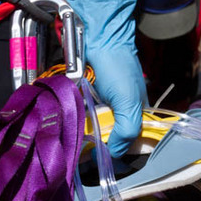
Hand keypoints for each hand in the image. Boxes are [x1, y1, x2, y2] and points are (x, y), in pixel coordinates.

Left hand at [65, 0, 146, 157]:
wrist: (98, 38)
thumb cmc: (117, 69)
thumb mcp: (128, 103)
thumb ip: (125, 131)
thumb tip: (111, 155)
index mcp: (134, 113)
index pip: (126, 142)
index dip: (115, 153)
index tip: (99, 163)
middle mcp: (116, 110)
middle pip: (105, 137)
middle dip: (94, 146)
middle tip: (81, 155)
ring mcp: (98, 103)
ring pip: (89, 128)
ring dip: (80, 135)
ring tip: (71, 145)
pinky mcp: (81, 95)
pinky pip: (76, 114)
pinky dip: (72, 119)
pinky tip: (66, 126)